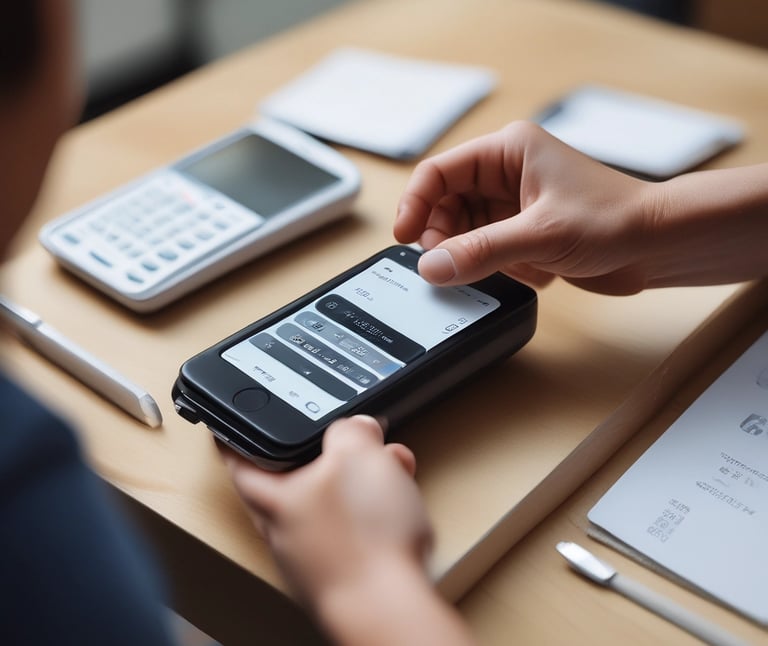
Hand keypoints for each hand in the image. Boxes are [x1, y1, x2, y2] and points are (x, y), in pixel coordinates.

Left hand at [221, 416, 431, 606]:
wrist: (388, 607)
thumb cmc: (362, 538)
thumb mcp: (358, 455)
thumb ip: (351, 432)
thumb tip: (356, 427)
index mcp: (275, 499)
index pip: (240, 463)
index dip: (235, 440)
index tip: (228, 427)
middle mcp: (285, 532)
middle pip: (291, 485)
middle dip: (323, 459)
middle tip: (345, 443)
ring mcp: (313, 559)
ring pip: (329, 506)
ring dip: (359, 484)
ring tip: (391, 473)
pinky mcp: (342, 576)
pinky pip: (351, 532)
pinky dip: (372, 514)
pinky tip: (397, 510)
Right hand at [394, 120, 656, 294]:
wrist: (656, 246)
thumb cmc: (615, 219)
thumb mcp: (540, 234)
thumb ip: (480, 251)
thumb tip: (431, 267)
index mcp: (507, 152)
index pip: (439, 172)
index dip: (415, 203)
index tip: (404, 237)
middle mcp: (506, 174)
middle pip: (446, 205)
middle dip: (445, 237)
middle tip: (448, 264)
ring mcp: (513, 206)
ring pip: (464, 233)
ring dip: (474, 256)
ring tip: (502, 268)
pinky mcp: (522, 233)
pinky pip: (486, 251)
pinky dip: (497, 267)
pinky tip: (531, 270)